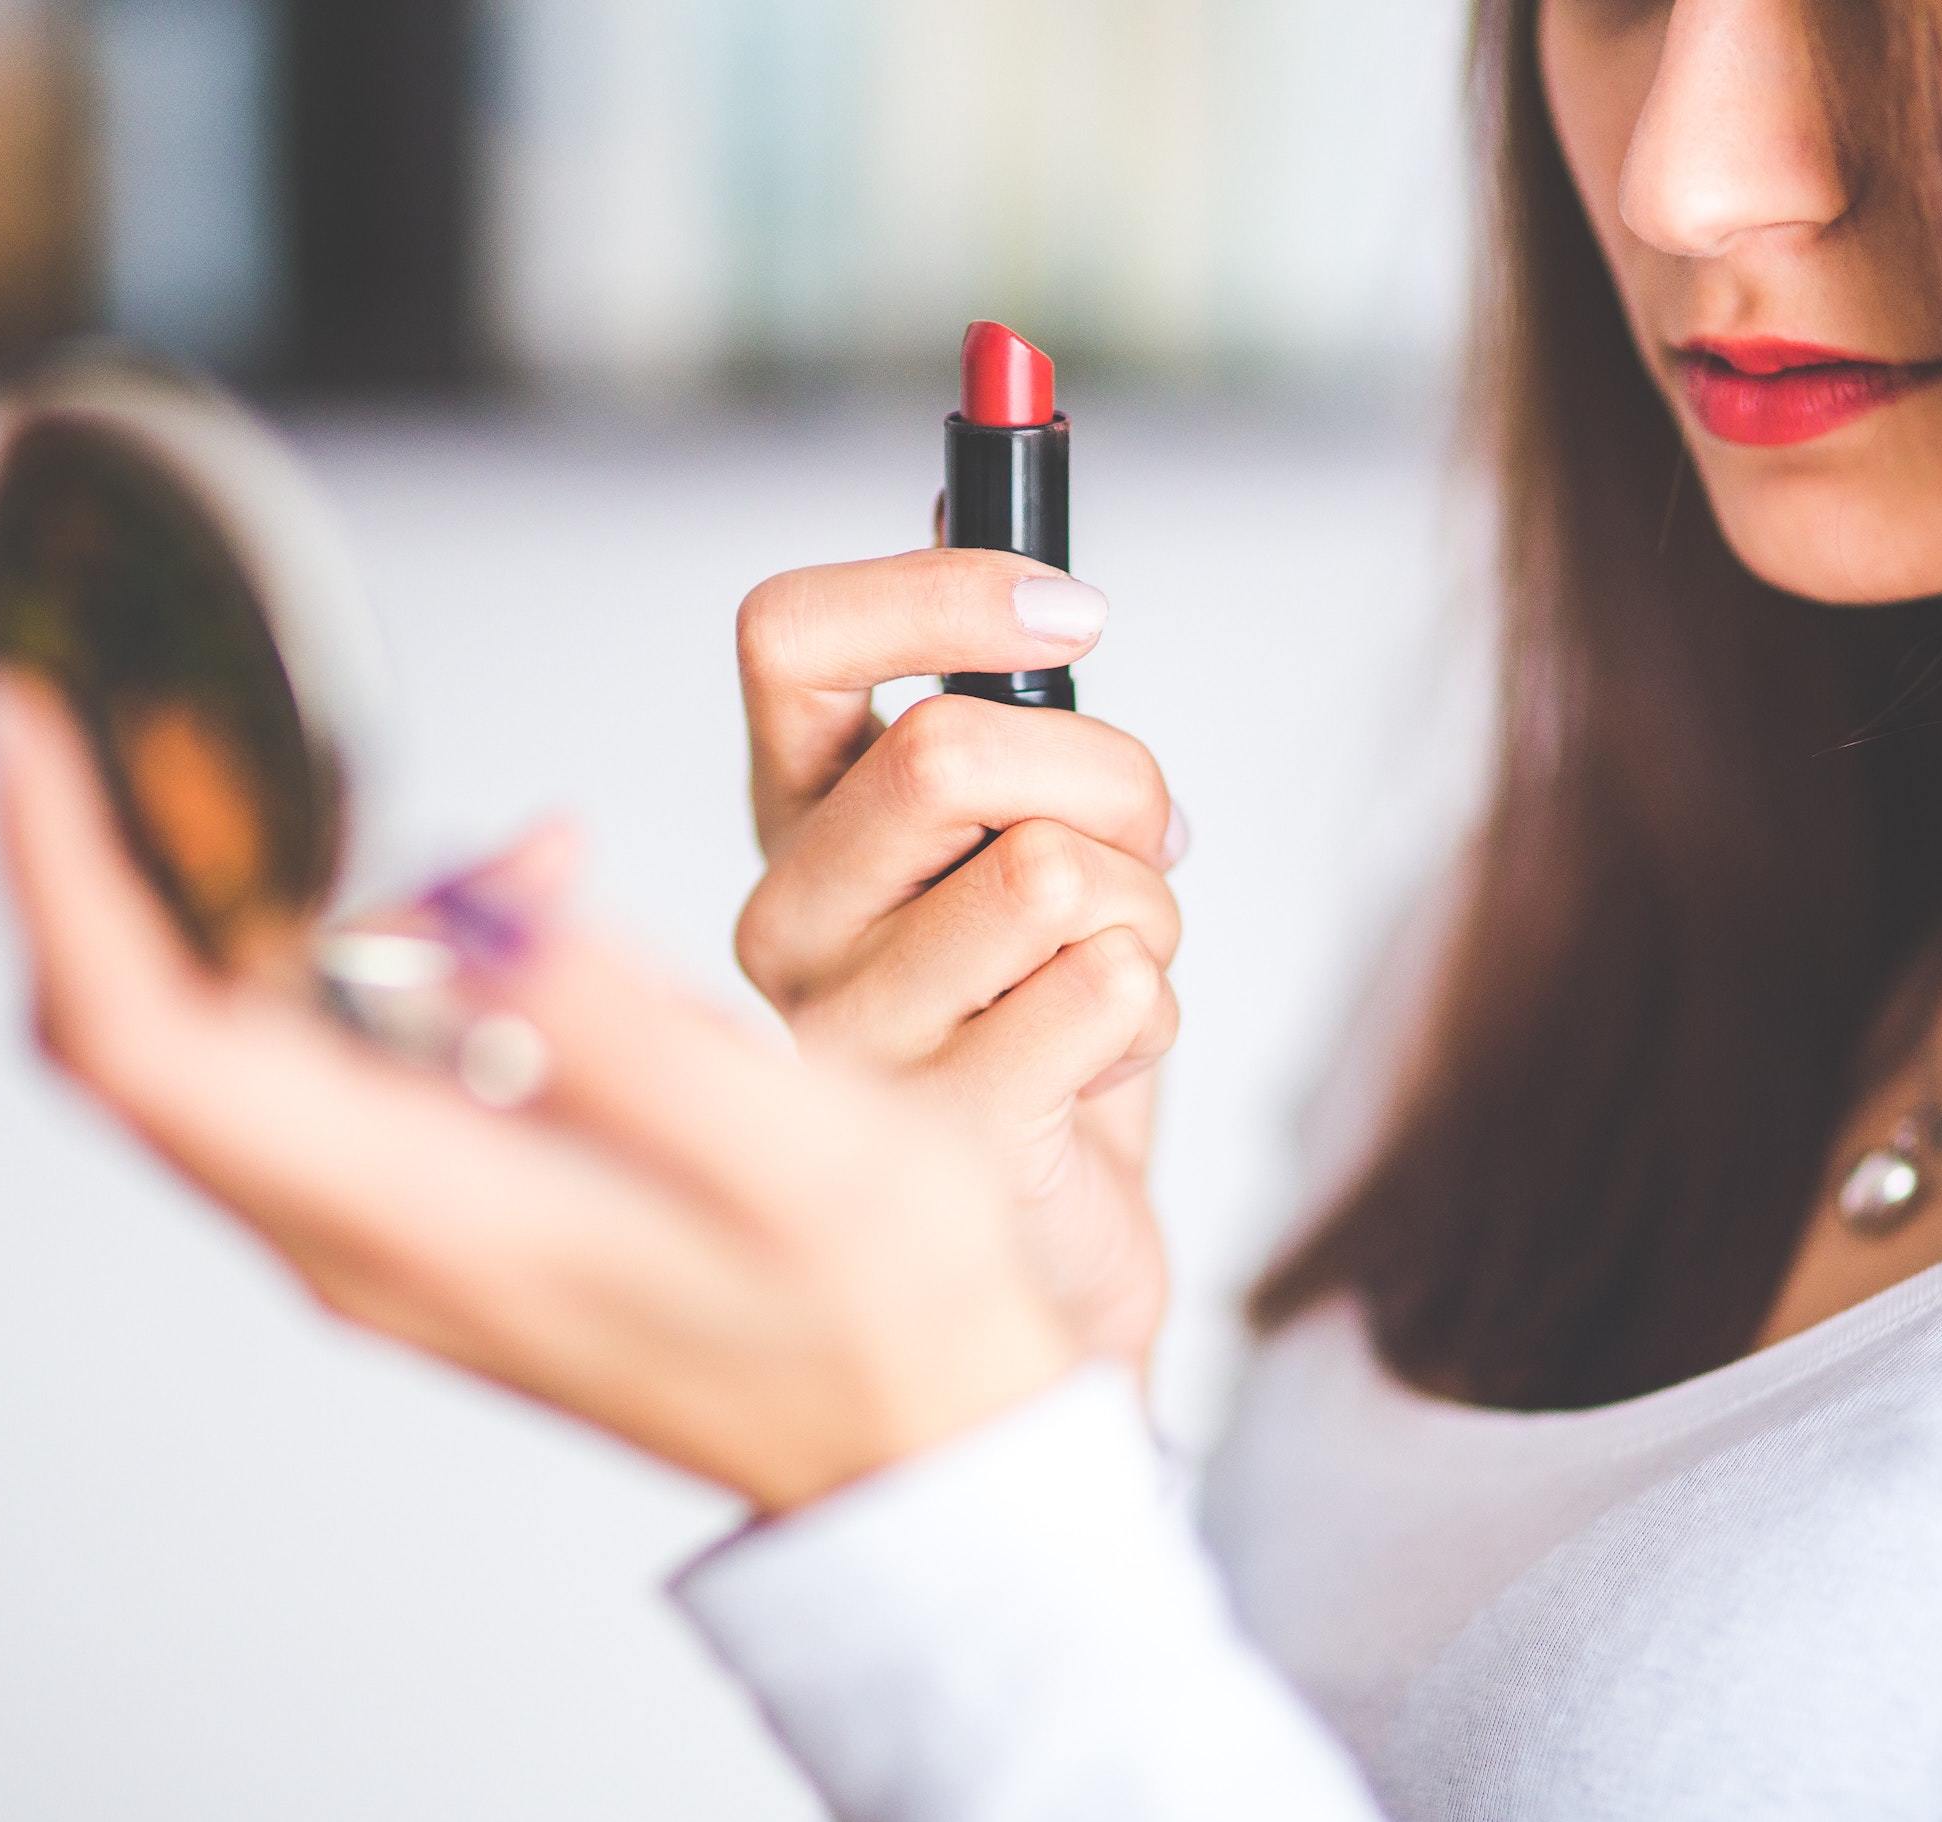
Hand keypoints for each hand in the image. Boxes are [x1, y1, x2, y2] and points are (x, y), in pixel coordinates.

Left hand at [0, 674, 1079, 1513]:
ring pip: (218, 1045)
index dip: (67, 874)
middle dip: (112, 858)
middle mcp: (360, 1238)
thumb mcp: (800, 1155)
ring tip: (475, 828)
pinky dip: (371, 948)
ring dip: (276, 896)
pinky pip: (321, 1065)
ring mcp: (383, 1237)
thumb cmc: (881, 1315)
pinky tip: (531, 904)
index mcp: (424, 1217)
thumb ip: (622, 1031)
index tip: (28, 725)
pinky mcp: (426, 1219)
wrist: (913, 1448)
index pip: (152, 1040)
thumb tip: (466, 897)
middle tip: (142, 708)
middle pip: (138, 1037)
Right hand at [733, 549, 1184, 1366]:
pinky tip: (1101, 1065)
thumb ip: (995, 684)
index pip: (787, 636)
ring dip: (1149, 912)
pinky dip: (1155, 1013)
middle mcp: (786, 918)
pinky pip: (1112, 993)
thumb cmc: (1038, 1018)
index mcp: (798, 818)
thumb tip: (979, 470)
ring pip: (1057, 874)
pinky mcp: (934, 1139)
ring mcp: (845, 1036)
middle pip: (953, 750)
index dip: (940, 588)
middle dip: (1114, 781)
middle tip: (1142, 846)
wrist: (1051, 1248)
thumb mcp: (1021, 826)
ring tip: (1113, 972)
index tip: (1079, 615)